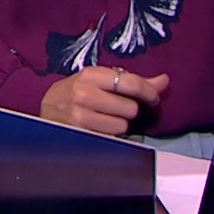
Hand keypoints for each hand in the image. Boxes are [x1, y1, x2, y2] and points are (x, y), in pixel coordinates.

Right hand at [39, 66, 168, 135]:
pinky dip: (110, 136)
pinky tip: (100, 128)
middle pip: (130, 108)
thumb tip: (165, 81)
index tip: (153, 99)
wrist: (48, 108)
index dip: (149, 93)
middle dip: (129, 110)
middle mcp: (84, 94)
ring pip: (122, 126)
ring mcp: (80, 116)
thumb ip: (133, 81)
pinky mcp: (80, 135)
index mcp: (92, 75)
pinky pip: (111, 139)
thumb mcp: (100, 80)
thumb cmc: (78, 92)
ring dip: (120, 125)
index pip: (131, 83)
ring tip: (106, 119)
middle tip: (118, 109)